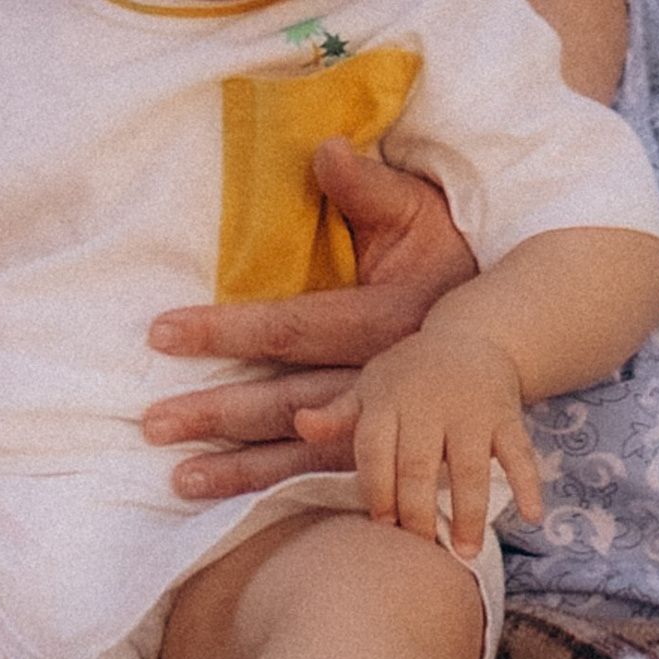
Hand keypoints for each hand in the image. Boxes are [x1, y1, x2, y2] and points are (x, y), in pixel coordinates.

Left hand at [143, 138, 478, 498]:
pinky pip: (330, 478)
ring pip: (306, 453)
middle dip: (219, 413)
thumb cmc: (445, 253)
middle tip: (153, 422)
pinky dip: (284, 495)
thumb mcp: (415, 211)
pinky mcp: (390, 451)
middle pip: (290, 403)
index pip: (294, 328)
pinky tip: (239, 510)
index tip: (163, 333)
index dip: (228, 331)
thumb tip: (324, 147)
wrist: (506, 322)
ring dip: (242, 470)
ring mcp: (389, 424)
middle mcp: (385, 381)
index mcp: (388, 319)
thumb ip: (367, 188)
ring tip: (180, 479)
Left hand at [294, 317, 543, 560]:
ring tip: (466, 552)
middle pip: (418, 465)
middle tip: (420, 547)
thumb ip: (337, 414)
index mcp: (388, 399)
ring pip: (469, 466)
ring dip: (468, 512)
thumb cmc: (410, 374)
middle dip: (417, 511)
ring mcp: (470, 410)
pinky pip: (520, 452)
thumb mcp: (370, 387)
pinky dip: (528, 483)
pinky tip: (532, 516)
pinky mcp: (507, 415)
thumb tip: (300, 424)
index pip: (375, 450)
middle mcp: (428, 404)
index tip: (382, 526)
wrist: (471, 336)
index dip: (377, 490)